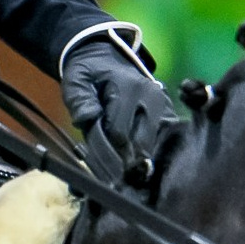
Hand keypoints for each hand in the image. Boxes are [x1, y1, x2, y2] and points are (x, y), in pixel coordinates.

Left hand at [60, 26, 180, 183]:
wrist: (105, 58)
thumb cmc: (88, 74)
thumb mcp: (75, 81)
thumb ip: (79, 99)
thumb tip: (88, 118)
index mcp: (129, 87)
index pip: (120, 132)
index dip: (108, 155)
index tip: (101, 174)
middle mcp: (152, 96)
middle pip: (142, 144)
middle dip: (127, 165)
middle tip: (116, 184)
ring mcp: (164, 105)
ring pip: (156, 145)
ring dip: (140, 162)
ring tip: (128, 178)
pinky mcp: (169, 112)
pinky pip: (164, 140)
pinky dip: (151, 153)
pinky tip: (140, 165)